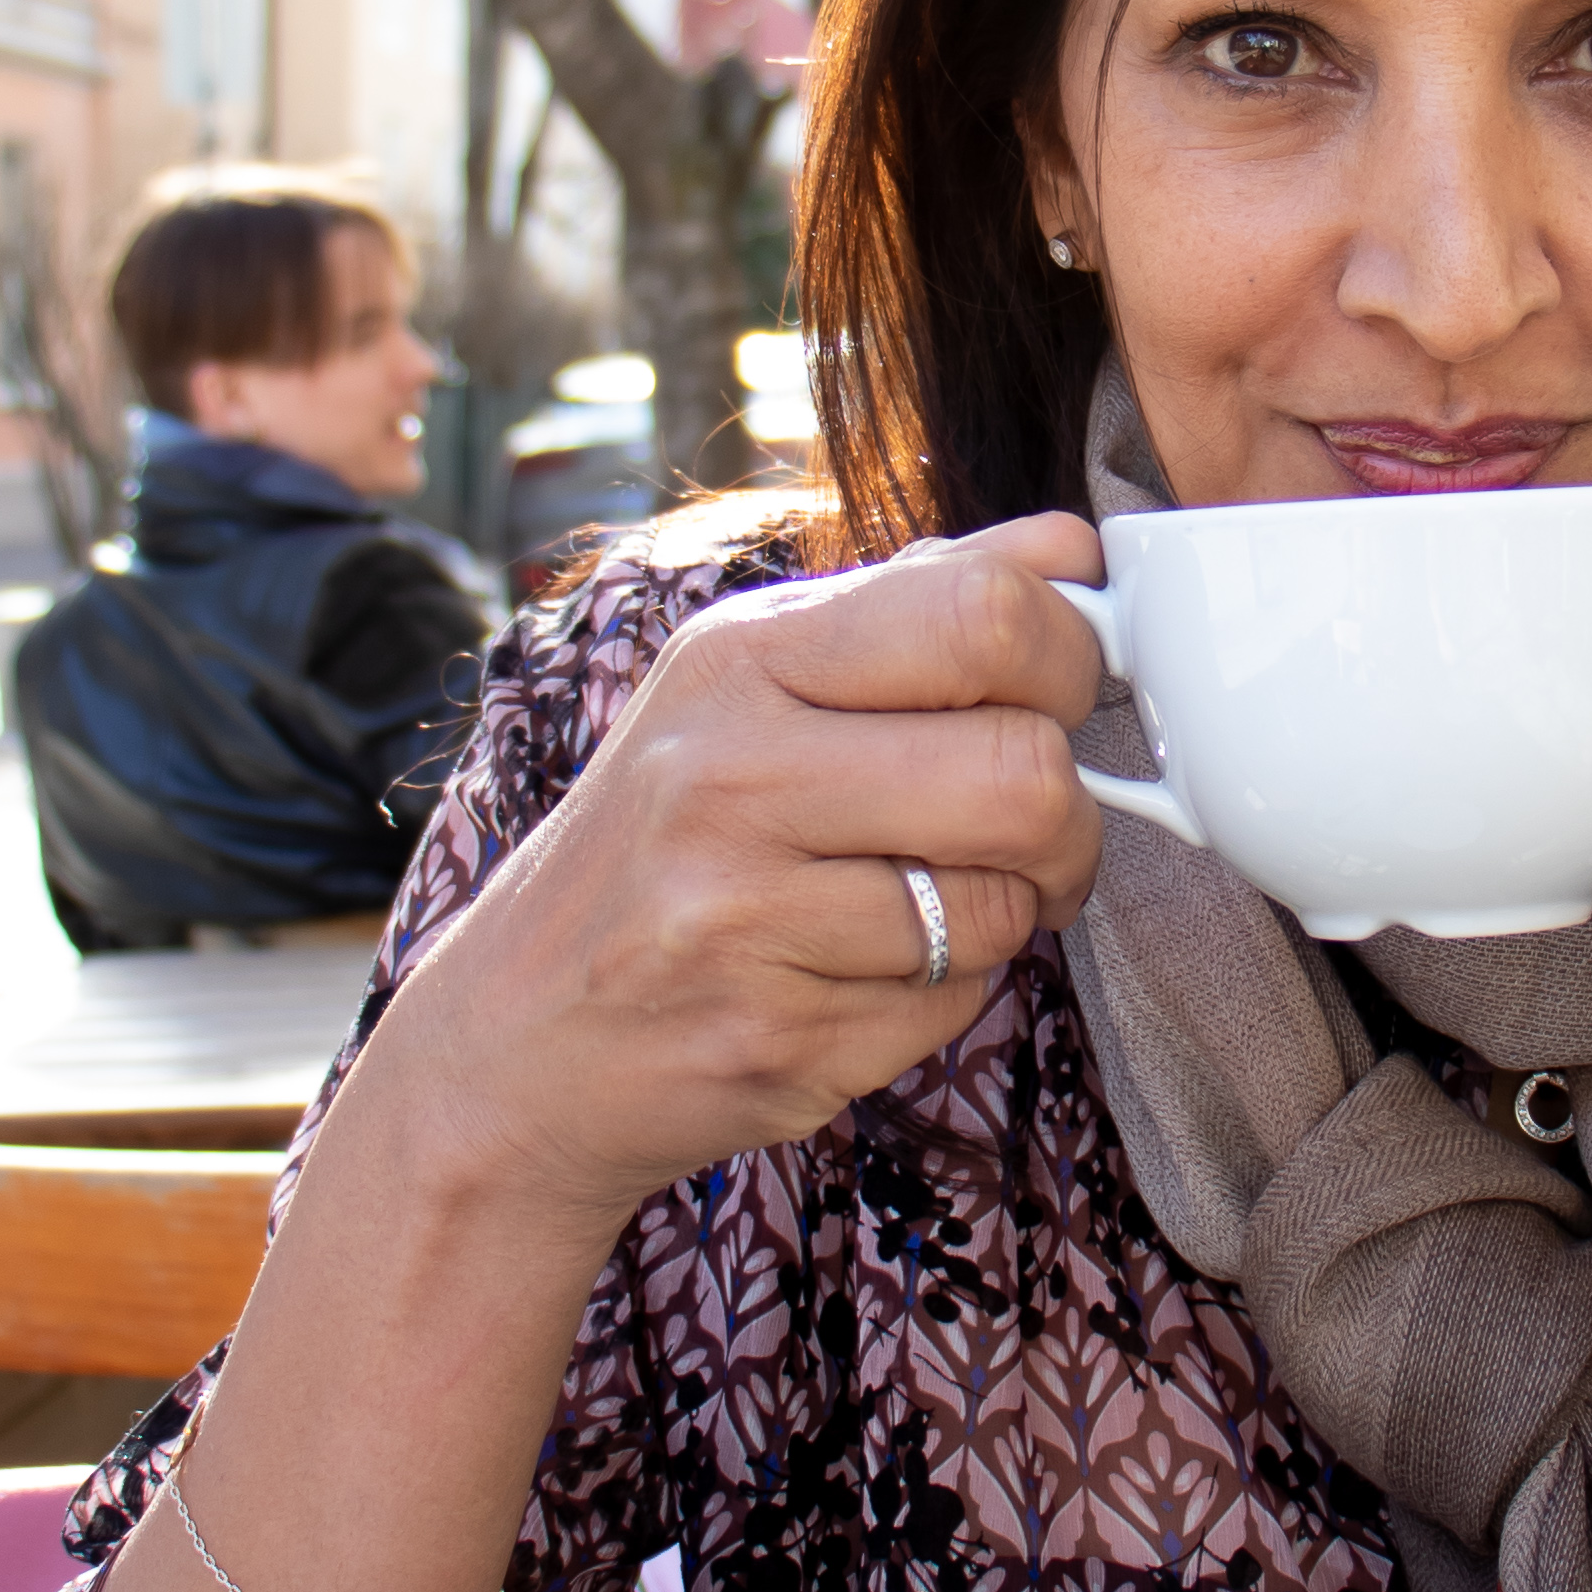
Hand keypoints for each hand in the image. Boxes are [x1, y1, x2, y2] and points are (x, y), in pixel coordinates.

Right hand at [379, 517, 1111, 1245]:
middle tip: (1040, 834)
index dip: (1071, 660)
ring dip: (1008, 915)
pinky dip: (942, 996)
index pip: (985, 611)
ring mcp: (742, 917)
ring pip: (1004, 904)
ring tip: (931, 906)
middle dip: (1070, 818)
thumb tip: (1073, 551)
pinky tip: (861, 978)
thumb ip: (917, 606)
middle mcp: (729, 775)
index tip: (1061, 699)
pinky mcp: (773, 1040)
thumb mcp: (755, 685)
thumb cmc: (664, 845)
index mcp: (740, 656)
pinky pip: (954, 1005)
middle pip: (1023, 772)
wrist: (518, 1033)